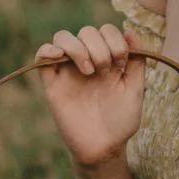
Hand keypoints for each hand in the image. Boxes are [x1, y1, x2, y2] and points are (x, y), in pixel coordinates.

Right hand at [35, 23, 145, 167]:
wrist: (104, 148)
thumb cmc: (121, 121)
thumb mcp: (135, 89)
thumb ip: (137, 61)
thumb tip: (131, 30)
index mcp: (108, 59)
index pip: (106, 30)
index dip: (114, 40)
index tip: (120, 63)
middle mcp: (87, 60)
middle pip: (86, 31)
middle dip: (99, 47)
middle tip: (105, 70)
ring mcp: (68, 70)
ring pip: (62, 38)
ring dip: (77, 47)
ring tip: (88, 70)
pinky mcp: (52, 83)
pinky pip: (41, 57)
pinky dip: (47, 50)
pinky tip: (58, 56)